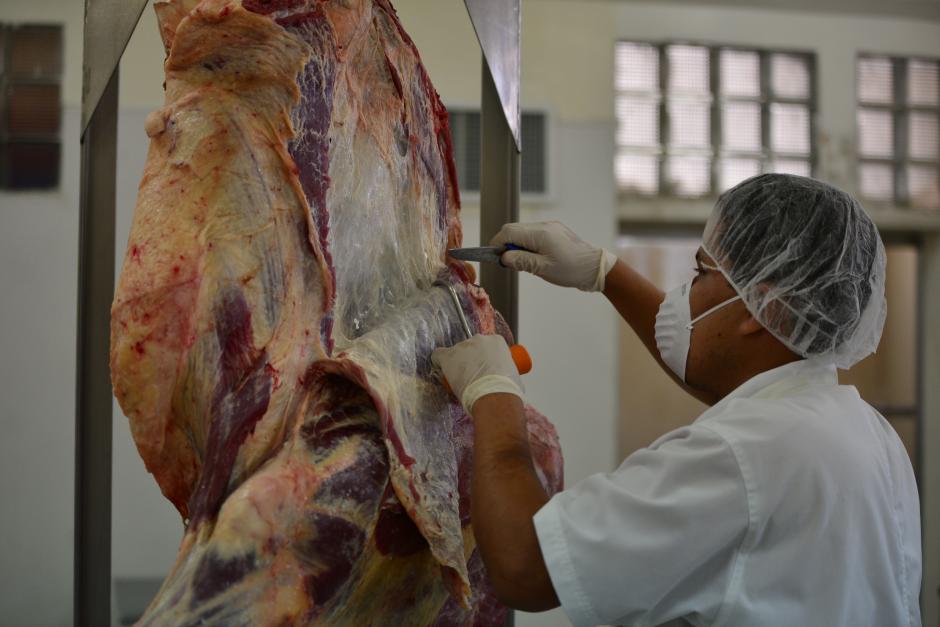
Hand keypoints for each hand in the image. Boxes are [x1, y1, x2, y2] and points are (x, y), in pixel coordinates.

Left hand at [431, 334, 523, 413]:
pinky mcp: (448, 357)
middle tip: (474, 375)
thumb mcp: (514, 376)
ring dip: (457, 364)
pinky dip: (439, 362)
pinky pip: (438, 355)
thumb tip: (508, 382)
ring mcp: (462, 347)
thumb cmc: (506, 389)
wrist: (494, 395)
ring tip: (461, 380)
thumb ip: (509, 374)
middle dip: (472, 360)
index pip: (487, 345)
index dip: (485, 357)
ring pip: (456, 353)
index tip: (485, 367)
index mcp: (497, 341)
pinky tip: (441, 371)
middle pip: (471, 347)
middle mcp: (479, 339)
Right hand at [490, 221, 617, 291]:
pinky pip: (534, 234)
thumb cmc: (572, 269)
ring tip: (526, 263)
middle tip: (510, 263)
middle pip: (514, 230)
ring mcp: (550, 227)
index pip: (508, 232)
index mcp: (539, 233)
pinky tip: (536, 258)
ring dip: (518, 246)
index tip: (495, 258)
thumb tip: (504, 257)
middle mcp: (544, 226)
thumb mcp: (543, 269)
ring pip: (524, 232)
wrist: (595, 268)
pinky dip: (529, 245)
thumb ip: (521, 261)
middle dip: (507, 245)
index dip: (497, 244)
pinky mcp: (555, 231)